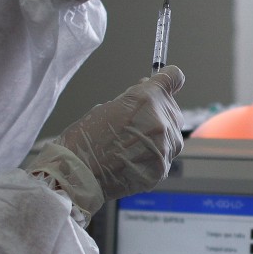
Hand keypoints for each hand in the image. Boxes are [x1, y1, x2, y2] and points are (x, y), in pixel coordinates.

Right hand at [27, 66, 184, 217]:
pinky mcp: (162, 169)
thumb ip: (133, 100)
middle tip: (135, 122)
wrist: (78, 176)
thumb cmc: (85, 139)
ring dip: (157, 136)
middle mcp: (161, 120)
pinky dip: (152, 156)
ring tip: (130, 145)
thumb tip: (147, 90)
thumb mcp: (107, 107)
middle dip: (158, 112)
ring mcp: (165, 147)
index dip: (168, 80)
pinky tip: (131, 160)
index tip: (164, 84)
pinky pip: (163, 156)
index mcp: (146, 98)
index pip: (173, 77)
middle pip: (172, 109)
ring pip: (171, 135)